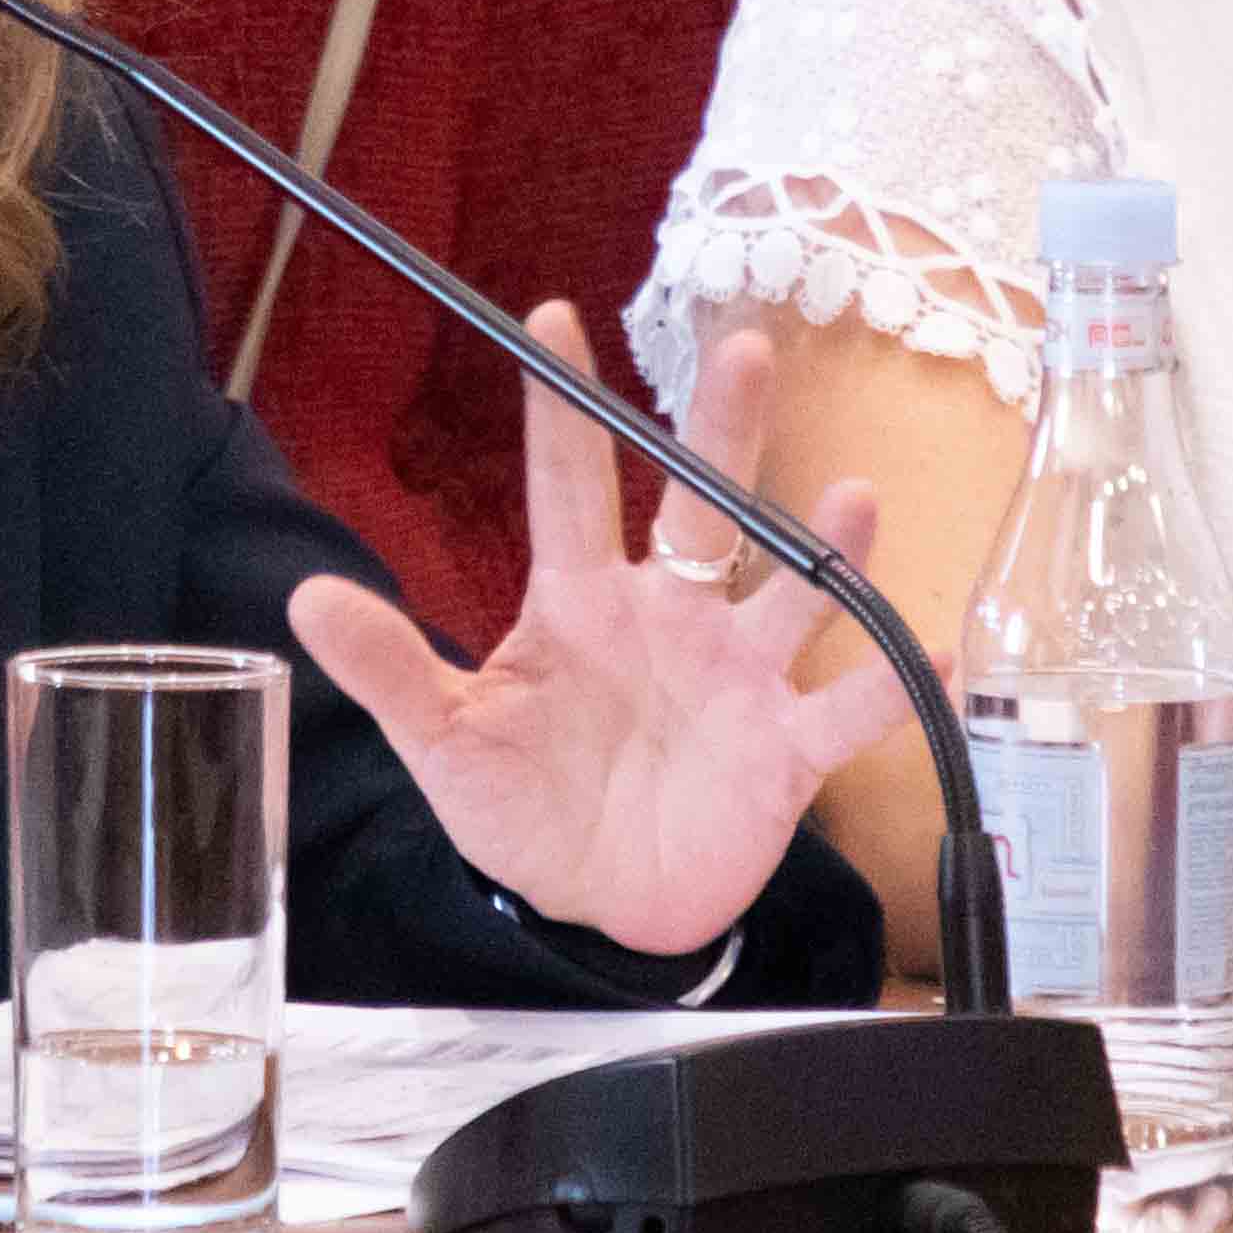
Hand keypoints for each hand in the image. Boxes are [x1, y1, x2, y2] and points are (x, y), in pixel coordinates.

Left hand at [279, 308, 904, 956]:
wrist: (593, 914)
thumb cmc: (523, 809)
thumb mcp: (444, 744)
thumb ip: (390, 670)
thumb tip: (304, 601)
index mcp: (580, 601)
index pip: (570, 484)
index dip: (562, 406)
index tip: (552, 318)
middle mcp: (672, 615)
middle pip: (703, 506)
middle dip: (724, 432)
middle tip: (744, 350)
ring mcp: (738, 676)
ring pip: (792, 593)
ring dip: (826, 548)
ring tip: (850, 499)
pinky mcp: (787, 750)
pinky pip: (848, 710)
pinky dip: (889, 687)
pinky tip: (928, 652)